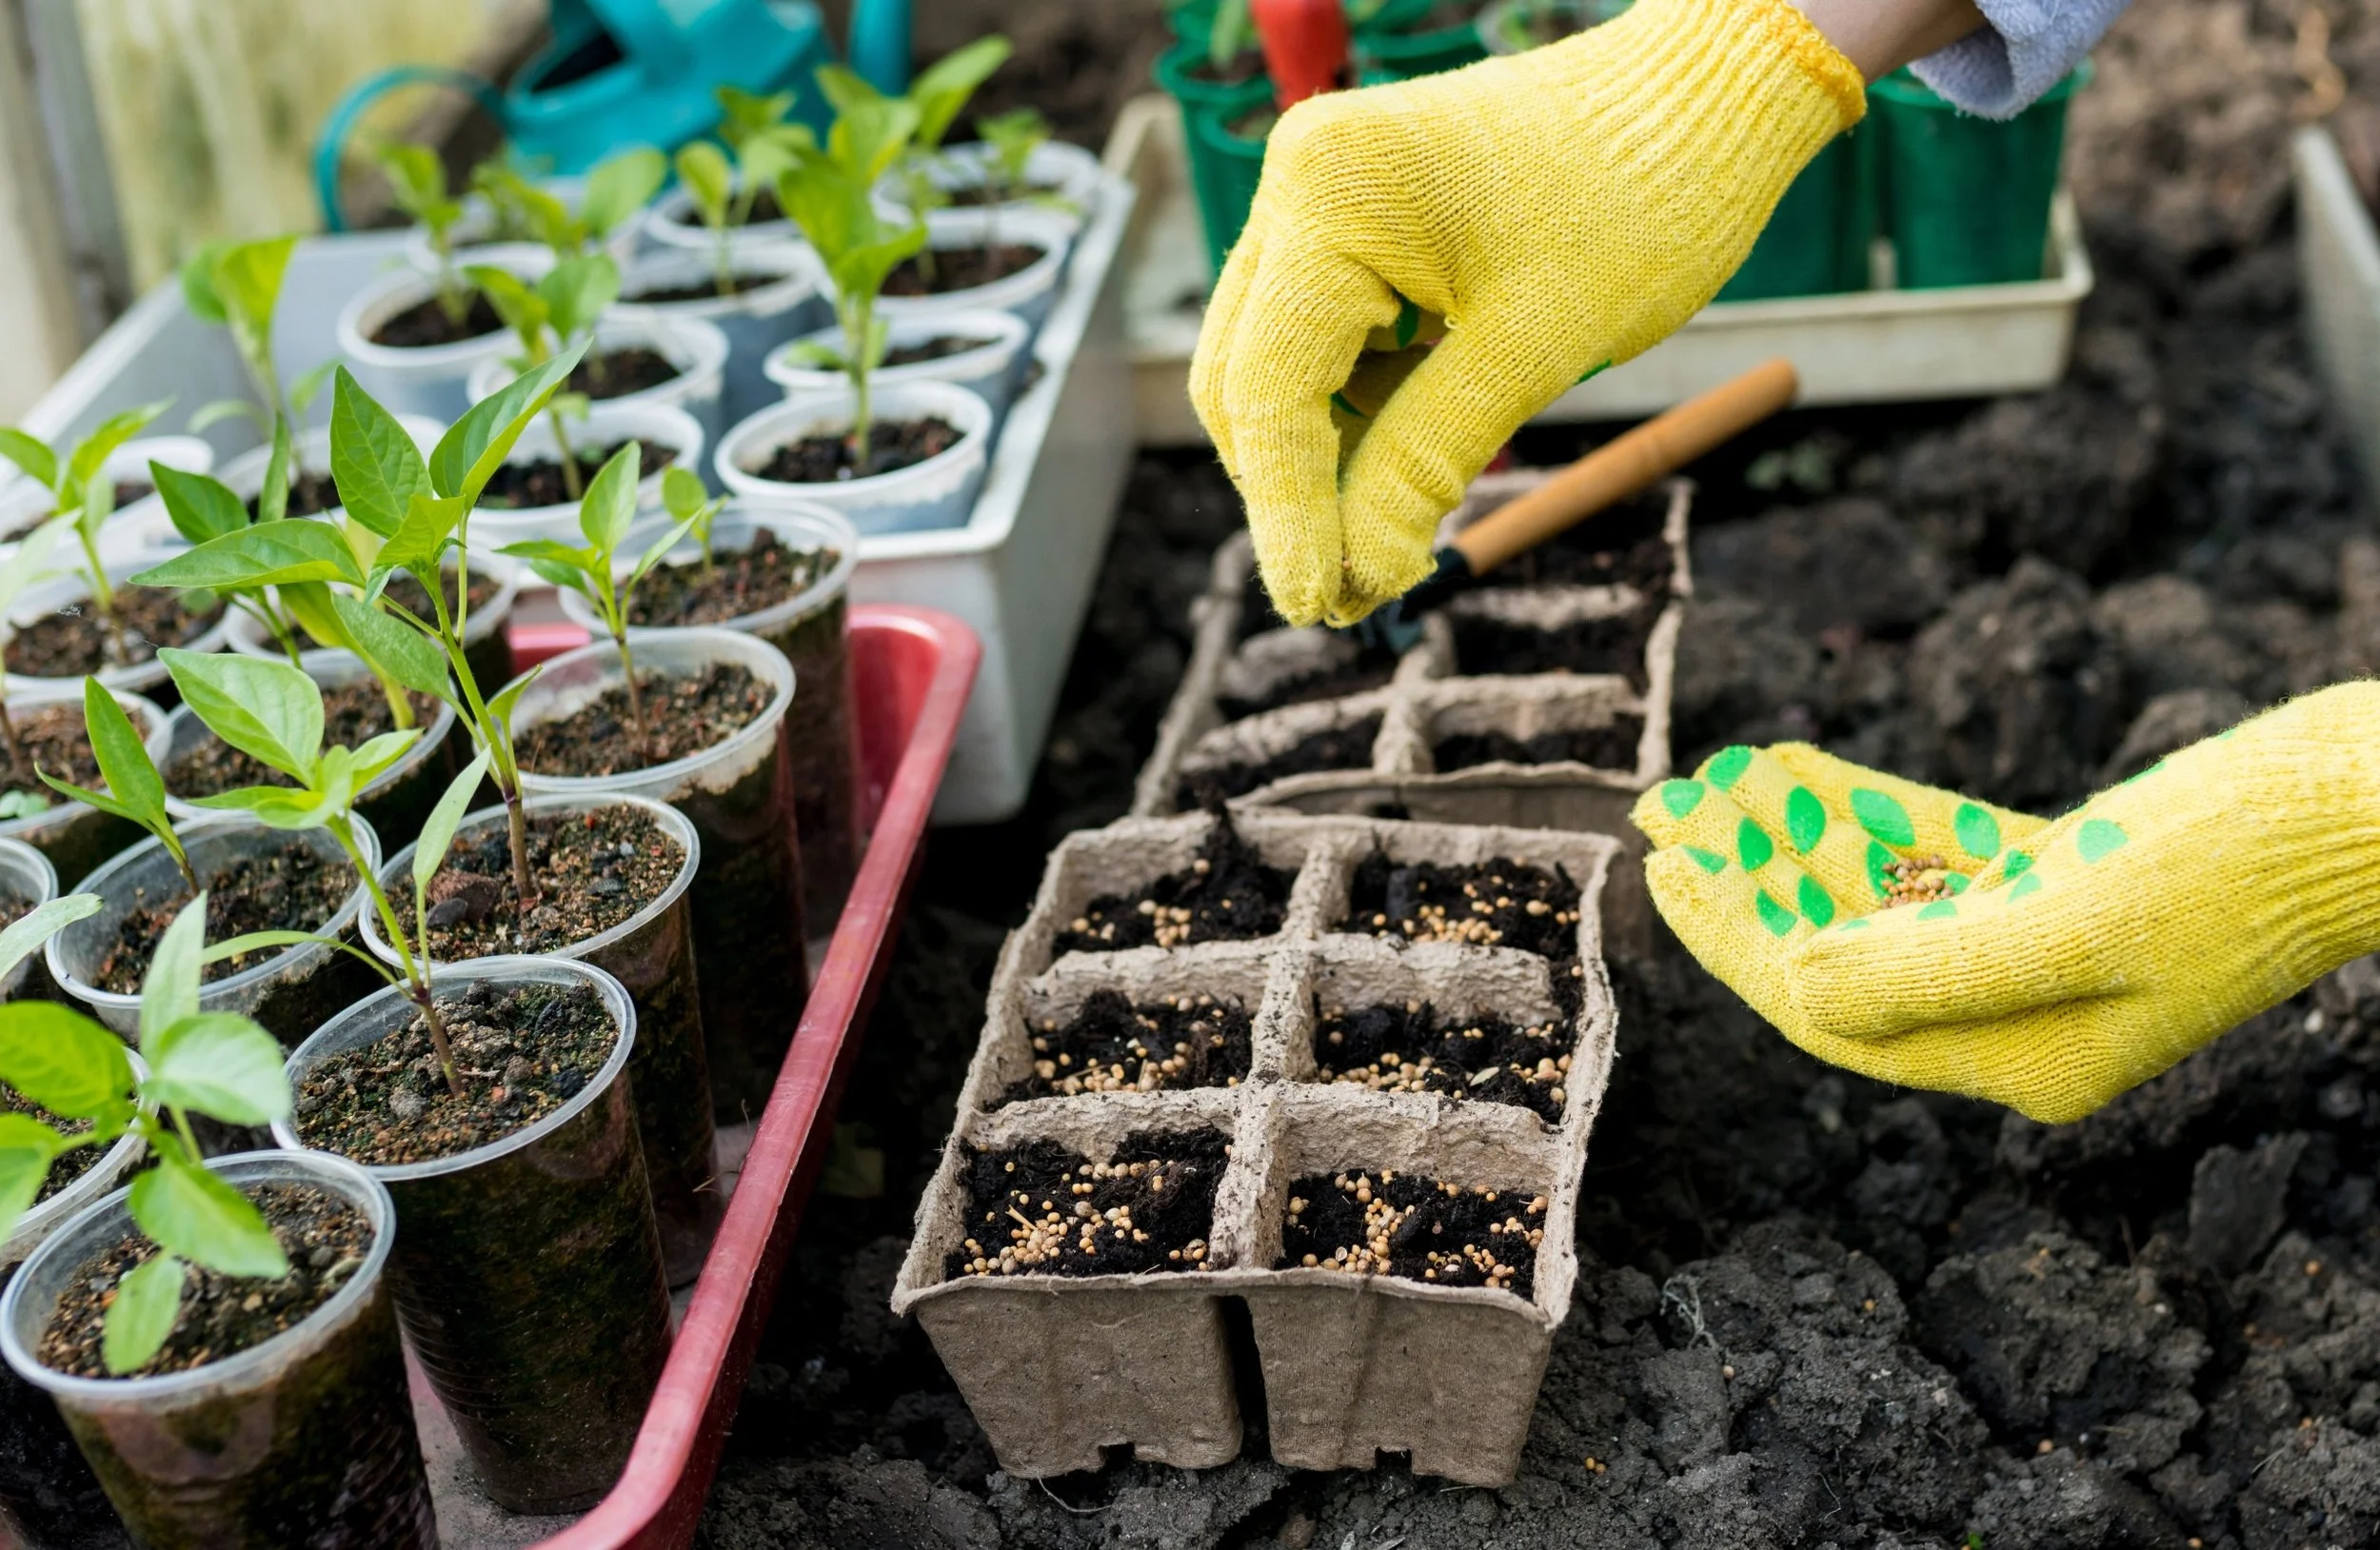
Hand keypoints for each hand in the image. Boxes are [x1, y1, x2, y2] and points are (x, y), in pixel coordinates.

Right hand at [1189, 0, 1863, 627]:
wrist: (1706, 97)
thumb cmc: (1640, 201)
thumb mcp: (1532, 351)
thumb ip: (1422, 464)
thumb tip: (1355, 581)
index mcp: (1332, 195)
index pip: (1267, 390)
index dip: (1285, 514)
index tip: (1317, 608)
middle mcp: (1301, 182)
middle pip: (1244, 383)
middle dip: (1294, 493)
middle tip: (1357, 594)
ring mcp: (1320, 196)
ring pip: (1276, 369)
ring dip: (1325, 461)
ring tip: (1393, 544)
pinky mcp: (1354, 217)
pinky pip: (1322, 340)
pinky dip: (1355, 413)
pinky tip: (1409, 465)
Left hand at [1630, 684, 2379, 1122]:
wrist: (2374, 804)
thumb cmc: (2245, 864)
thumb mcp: (2078, 917)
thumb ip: (1931, 965)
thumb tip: (1797, 983)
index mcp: (2020, 1063)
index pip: (1833, 1009)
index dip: (1738, 940)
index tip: (1668, 872)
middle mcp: (2021, 1019)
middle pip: (1841, 951)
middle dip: (1748, 886)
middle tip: (1664, 818)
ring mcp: (2045, 948)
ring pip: (1881, 895)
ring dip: (1792, 838)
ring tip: (1704, 785)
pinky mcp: (2069, 880)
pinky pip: (1936, 853)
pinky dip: (1865, 811)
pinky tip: (1791, 767)